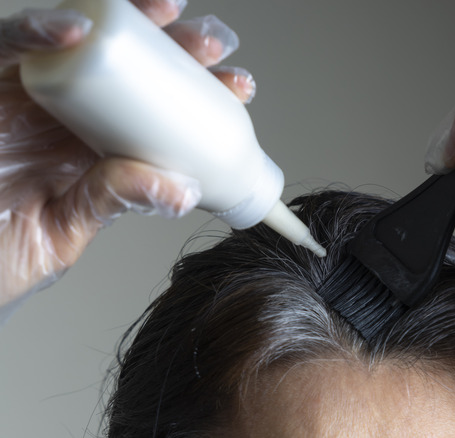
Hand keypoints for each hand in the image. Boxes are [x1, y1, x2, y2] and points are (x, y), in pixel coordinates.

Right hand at [0, 0, 255, 309]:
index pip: (155, 110)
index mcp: (95, 148)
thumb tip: (183, 189)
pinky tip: (75, 29)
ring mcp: (24, 99)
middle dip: (176, 49)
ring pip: (78, 42)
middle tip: (215, 45)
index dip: (198, 93)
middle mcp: (66, 115)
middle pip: (128, 67)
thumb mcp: (65, 231)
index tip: (240, 87)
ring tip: (168, 13)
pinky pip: (4, 49)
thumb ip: (113, 202)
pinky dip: (35, 31)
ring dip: (126, 21)